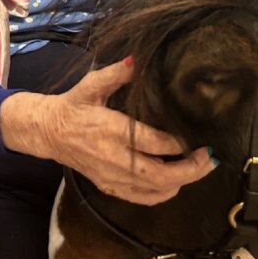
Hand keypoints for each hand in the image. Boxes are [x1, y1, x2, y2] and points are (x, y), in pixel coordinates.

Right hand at [0, 59, 216, 204]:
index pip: (153, 143)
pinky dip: (162, 194)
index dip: (178, 143)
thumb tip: (138, 60)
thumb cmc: (73, 105)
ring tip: (200, 168)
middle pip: (159, 173)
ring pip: (153, 189)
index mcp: (112, 130)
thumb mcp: (92, 84)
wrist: (48, 132)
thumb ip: (116, 73)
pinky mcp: (108, 186)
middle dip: (190, 168)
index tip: (196, 135)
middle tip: (209, 158)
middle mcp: (114, 157)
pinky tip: (176, 184)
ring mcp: (111, 176)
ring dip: (182, 182)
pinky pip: (141, 198)